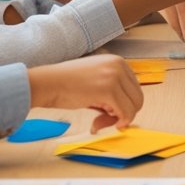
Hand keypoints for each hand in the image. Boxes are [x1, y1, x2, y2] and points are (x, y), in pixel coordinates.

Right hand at [27, 55, 142, 132]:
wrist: (47, 83)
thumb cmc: (66, 84)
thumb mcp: (96, 82)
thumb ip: (112, 94)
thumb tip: (125, 115)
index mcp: (117, 61)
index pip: (134, 88)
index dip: (124, 104)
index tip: (108, 112)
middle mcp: (119, 65)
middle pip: (137, 97)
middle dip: (123, 113)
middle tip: (104, 119)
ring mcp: (115, 76)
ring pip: (134, 106)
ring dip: (118, 119)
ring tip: (98, 120)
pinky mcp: (109, 90)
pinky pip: (125, 113)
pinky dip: (117, 122)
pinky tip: (98, 123)